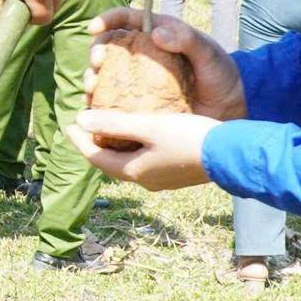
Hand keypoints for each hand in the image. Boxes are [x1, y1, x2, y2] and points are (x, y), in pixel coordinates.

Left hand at [67, 108, 219, 190]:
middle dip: (95, 145)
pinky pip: (145, 161)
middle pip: (110, 163)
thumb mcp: (149, 126)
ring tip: (109, 129)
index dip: (80, 141)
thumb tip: (81, 120)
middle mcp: (145, 180)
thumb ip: (114, 123)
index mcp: (133, 171)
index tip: (69, 124)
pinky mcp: (176, 174)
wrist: (231, 155)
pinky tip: (141, 135)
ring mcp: (162, 180)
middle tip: (85, 127)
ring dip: (115, 147)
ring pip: (128, 163)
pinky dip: (134, 148)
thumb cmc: (188, 138)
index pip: (96, 157)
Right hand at [83, 8, 245, 120]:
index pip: (126, 19)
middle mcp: (143, 54)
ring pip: (105, 74)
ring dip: (93, 78)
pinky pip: (113, 101)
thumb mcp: (209, 54)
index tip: (94, 28)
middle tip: (97, 62)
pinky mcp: (137, 103)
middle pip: (109, 46)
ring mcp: (138, 79)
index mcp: (157, 33)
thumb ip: (187, 40)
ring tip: (93, 86)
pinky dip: (100, 103)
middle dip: (96, 52)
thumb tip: (154, 32)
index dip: (107, 19)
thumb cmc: (222, 76)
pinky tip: (96, 107)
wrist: (230, 111)